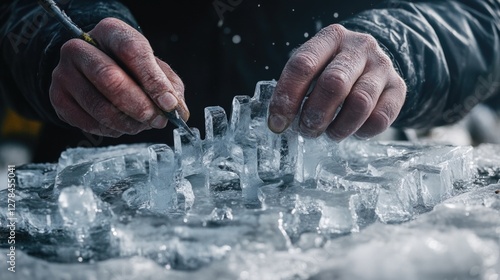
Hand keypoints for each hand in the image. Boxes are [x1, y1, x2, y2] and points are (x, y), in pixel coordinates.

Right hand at [50, 18, 188, 136]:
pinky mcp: (57, 97)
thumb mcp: (156, 69)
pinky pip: (86, 122)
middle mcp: (80, 48)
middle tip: (156, 120)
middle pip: (109, 77)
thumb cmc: (130, 68)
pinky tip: (122, 126)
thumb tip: (177, 110)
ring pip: (97, 105)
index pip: (131, 51)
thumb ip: (170, 87)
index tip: (169, 103)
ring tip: (142, 125)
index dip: (152, 80)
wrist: (94, 70)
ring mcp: (64, 73)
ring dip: (126, 122)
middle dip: (138, 105)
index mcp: (110, 32)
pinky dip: (110, 130)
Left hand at [268, 24, 405, 140]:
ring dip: (339, 128)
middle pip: (334, 83)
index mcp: (330, 38)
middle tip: (307, 130)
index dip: (287, 98)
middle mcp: (359, 47)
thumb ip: (296, 88)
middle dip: (315, 115)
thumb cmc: (333, 69)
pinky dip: (361, 131)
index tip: (277, 123)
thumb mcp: (313, 68)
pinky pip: (380, 118)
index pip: (303, 65)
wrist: (373, 64)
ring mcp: (382, 66)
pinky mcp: (398, 87)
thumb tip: (279, 122)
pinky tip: (352, 131)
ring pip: (360, 103)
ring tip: (329, 133)